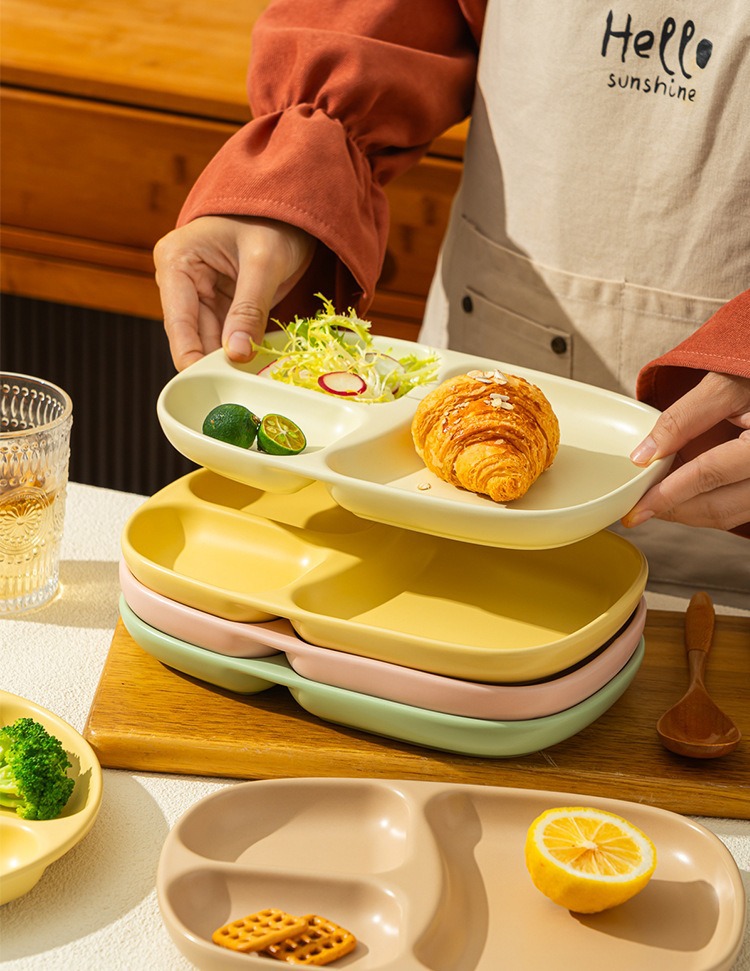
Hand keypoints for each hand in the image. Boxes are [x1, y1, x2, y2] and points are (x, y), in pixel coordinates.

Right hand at [154, 215, 314, 369]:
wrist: (289, 210)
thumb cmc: (272, 220)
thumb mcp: (264, 262)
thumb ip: (249, 308)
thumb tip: (235, 354)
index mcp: (176, 260)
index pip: (177, 320)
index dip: (190, 355)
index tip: (204, 384)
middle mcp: (180, 281)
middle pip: (192, 336)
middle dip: (215, 362)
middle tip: (238, 390)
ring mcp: (199, 295)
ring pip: (210, 341)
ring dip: (230, 360)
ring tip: (251, 381)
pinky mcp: (220, 306)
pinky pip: (227, 337)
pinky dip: (241, 351)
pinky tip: (256, 367)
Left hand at [623, 371, 749, 530]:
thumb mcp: (723, 387)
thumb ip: (683, 418)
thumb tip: (644, 455)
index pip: (707, 474)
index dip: (667, 494)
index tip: (636, 508)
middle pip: (718, 507)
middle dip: (673, 511)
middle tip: (639, 509)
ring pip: (727, 516)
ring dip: (687, 513)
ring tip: (655, 503)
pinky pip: (736, 511)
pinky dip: (705, 508)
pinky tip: (682, 498)